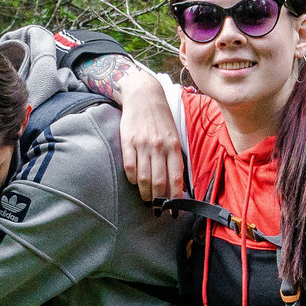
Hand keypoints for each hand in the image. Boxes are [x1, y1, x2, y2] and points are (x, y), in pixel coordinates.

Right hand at [114, 70, 185, 202]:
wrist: (143, 95)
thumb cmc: (161, 118)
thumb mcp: (174, 135)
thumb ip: (175, 157)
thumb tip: (177, 182)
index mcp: (173, 146)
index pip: (175, 178)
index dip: (175, 197)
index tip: (173, 209)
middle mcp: (158, 147)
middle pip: (159, 182)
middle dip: (159, 199)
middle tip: (158, 208)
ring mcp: (142, 145)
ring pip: (143, 178)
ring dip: (145, 193)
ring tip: (147, 199)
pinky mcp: (127, 142)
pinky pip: (129, 167)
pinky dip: (132, 179)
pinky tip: (135, 183)